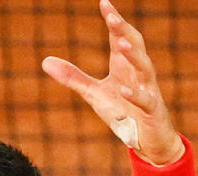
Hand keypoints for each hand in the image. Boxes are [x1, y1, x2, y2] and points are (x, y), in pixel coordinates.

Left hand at [41, 0, 182, 164]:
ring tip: (120, 44)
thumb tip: (45, 61)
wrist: (149, 140)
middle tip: (112, 17)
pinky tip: (123, 89)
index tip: (104, 3)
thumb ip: (73, 77)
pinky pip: (145, 100)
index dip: (113, 21)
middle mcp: (138, 74)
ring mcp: (148, 91)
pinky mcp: (151, 111)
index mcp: (125, 66)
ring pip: (145, 68)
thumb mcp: (94, 94)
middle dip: (124, 31)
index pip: (120, 38)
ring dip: (134, 56)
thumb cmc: (124, 113)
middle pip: (135, 46)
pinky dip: (135, 94)